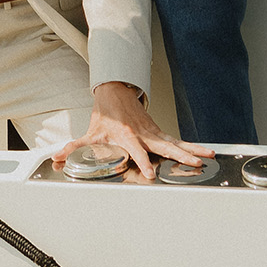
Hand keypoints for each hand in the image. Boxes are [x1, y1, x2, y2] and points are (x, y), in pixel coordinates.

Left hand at [60, 80, 209, 181]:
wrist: (115, 93)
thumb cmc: (105, 114)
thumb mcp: (89, 133)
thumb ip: (74, 147)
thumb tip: (58, 158)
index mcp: (127, 135)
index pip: (137, 151)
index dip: (143, 162)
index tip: (151, 173)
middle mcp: (144, 134)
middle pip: (165, 146)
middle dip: (180, 155)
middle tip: (194, 163)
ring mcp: (154, 133)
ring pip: (176, 143)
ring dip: (192, 150)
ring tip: (208, 157)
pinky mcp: (159, 132)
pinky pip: (177, 141)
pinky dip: (191, 146)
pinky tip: (205, 153)